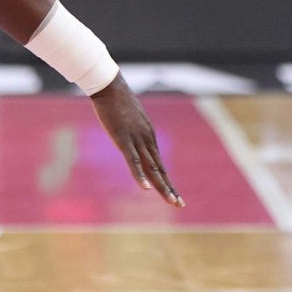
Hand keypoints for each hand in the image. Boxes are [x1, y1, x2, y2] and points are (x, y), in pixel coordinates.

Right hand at [89, 74, 182, 207]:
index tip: (174, 194)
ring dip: (162, 187)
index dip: (167, 181)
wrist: (111, 87)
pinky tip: (146, 188)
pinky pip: (133, 161)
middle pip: (160, 170)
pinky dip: (140, 176)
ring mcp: (137, 140)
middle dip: (170, 188)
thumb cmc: (116, 100)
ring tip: (171, 201)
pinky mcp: (124, 139)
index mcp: (148, 137)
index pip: (159, 164)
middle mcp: (147, 140)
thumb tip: (126, 129)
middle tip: (180, 205)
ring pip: (152, 168)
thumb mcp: (127, 117)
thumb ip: (130, 127)